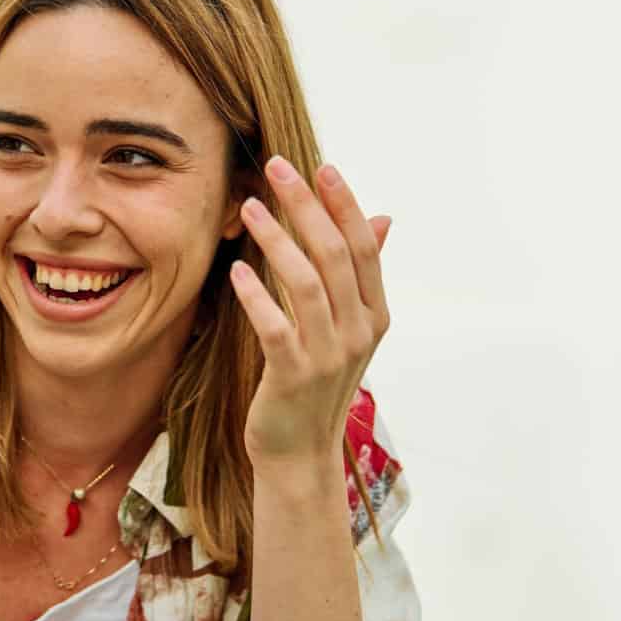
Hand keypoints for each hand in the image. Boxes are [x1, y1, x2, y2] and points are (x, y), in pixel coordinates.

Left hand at [231, 156, 392, 466]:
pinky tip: (236, 270)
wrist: (298, 452)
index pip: (364, 247)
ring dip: (276, 240)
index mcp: (374, 315)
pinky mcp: (293, 376)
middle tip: (277, 168)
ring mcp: (328, 354)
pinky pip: (274, 326)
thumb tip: (383, 219)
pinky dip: (256, 295)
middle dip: (306, 206)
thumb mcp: (346, 329)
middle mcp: (358, 331)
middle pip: (334, 255)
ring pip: (304, 283)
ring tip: (249, 208)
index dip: (344, 205)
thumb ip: (359, 276)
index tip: (320, 168)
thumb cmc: (313, 383)